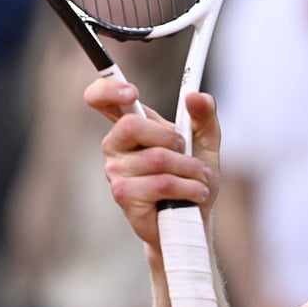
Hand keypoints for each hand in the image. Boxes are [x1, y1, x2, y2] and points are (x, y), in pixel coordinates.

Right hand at [84, 78, 221, 246]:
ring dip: (190, 169)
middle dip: (171, 138)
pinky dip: (188, 188)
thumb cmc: (193, 176)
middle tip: (185, 151)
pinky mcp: (124, 195)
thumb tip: (196, 95)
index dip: (108, 90)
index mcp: (131, 125)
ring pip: (157, 158)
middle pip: (131, 125)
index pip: (102, 99)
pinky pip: (161, 183)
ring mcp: (116, 171)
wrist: (195, 216)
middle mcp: (117, 145)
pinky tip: (194, 194)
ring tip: (198, 180)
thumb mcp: (205, 141)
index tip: (132, 92)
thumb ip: (204, 115)